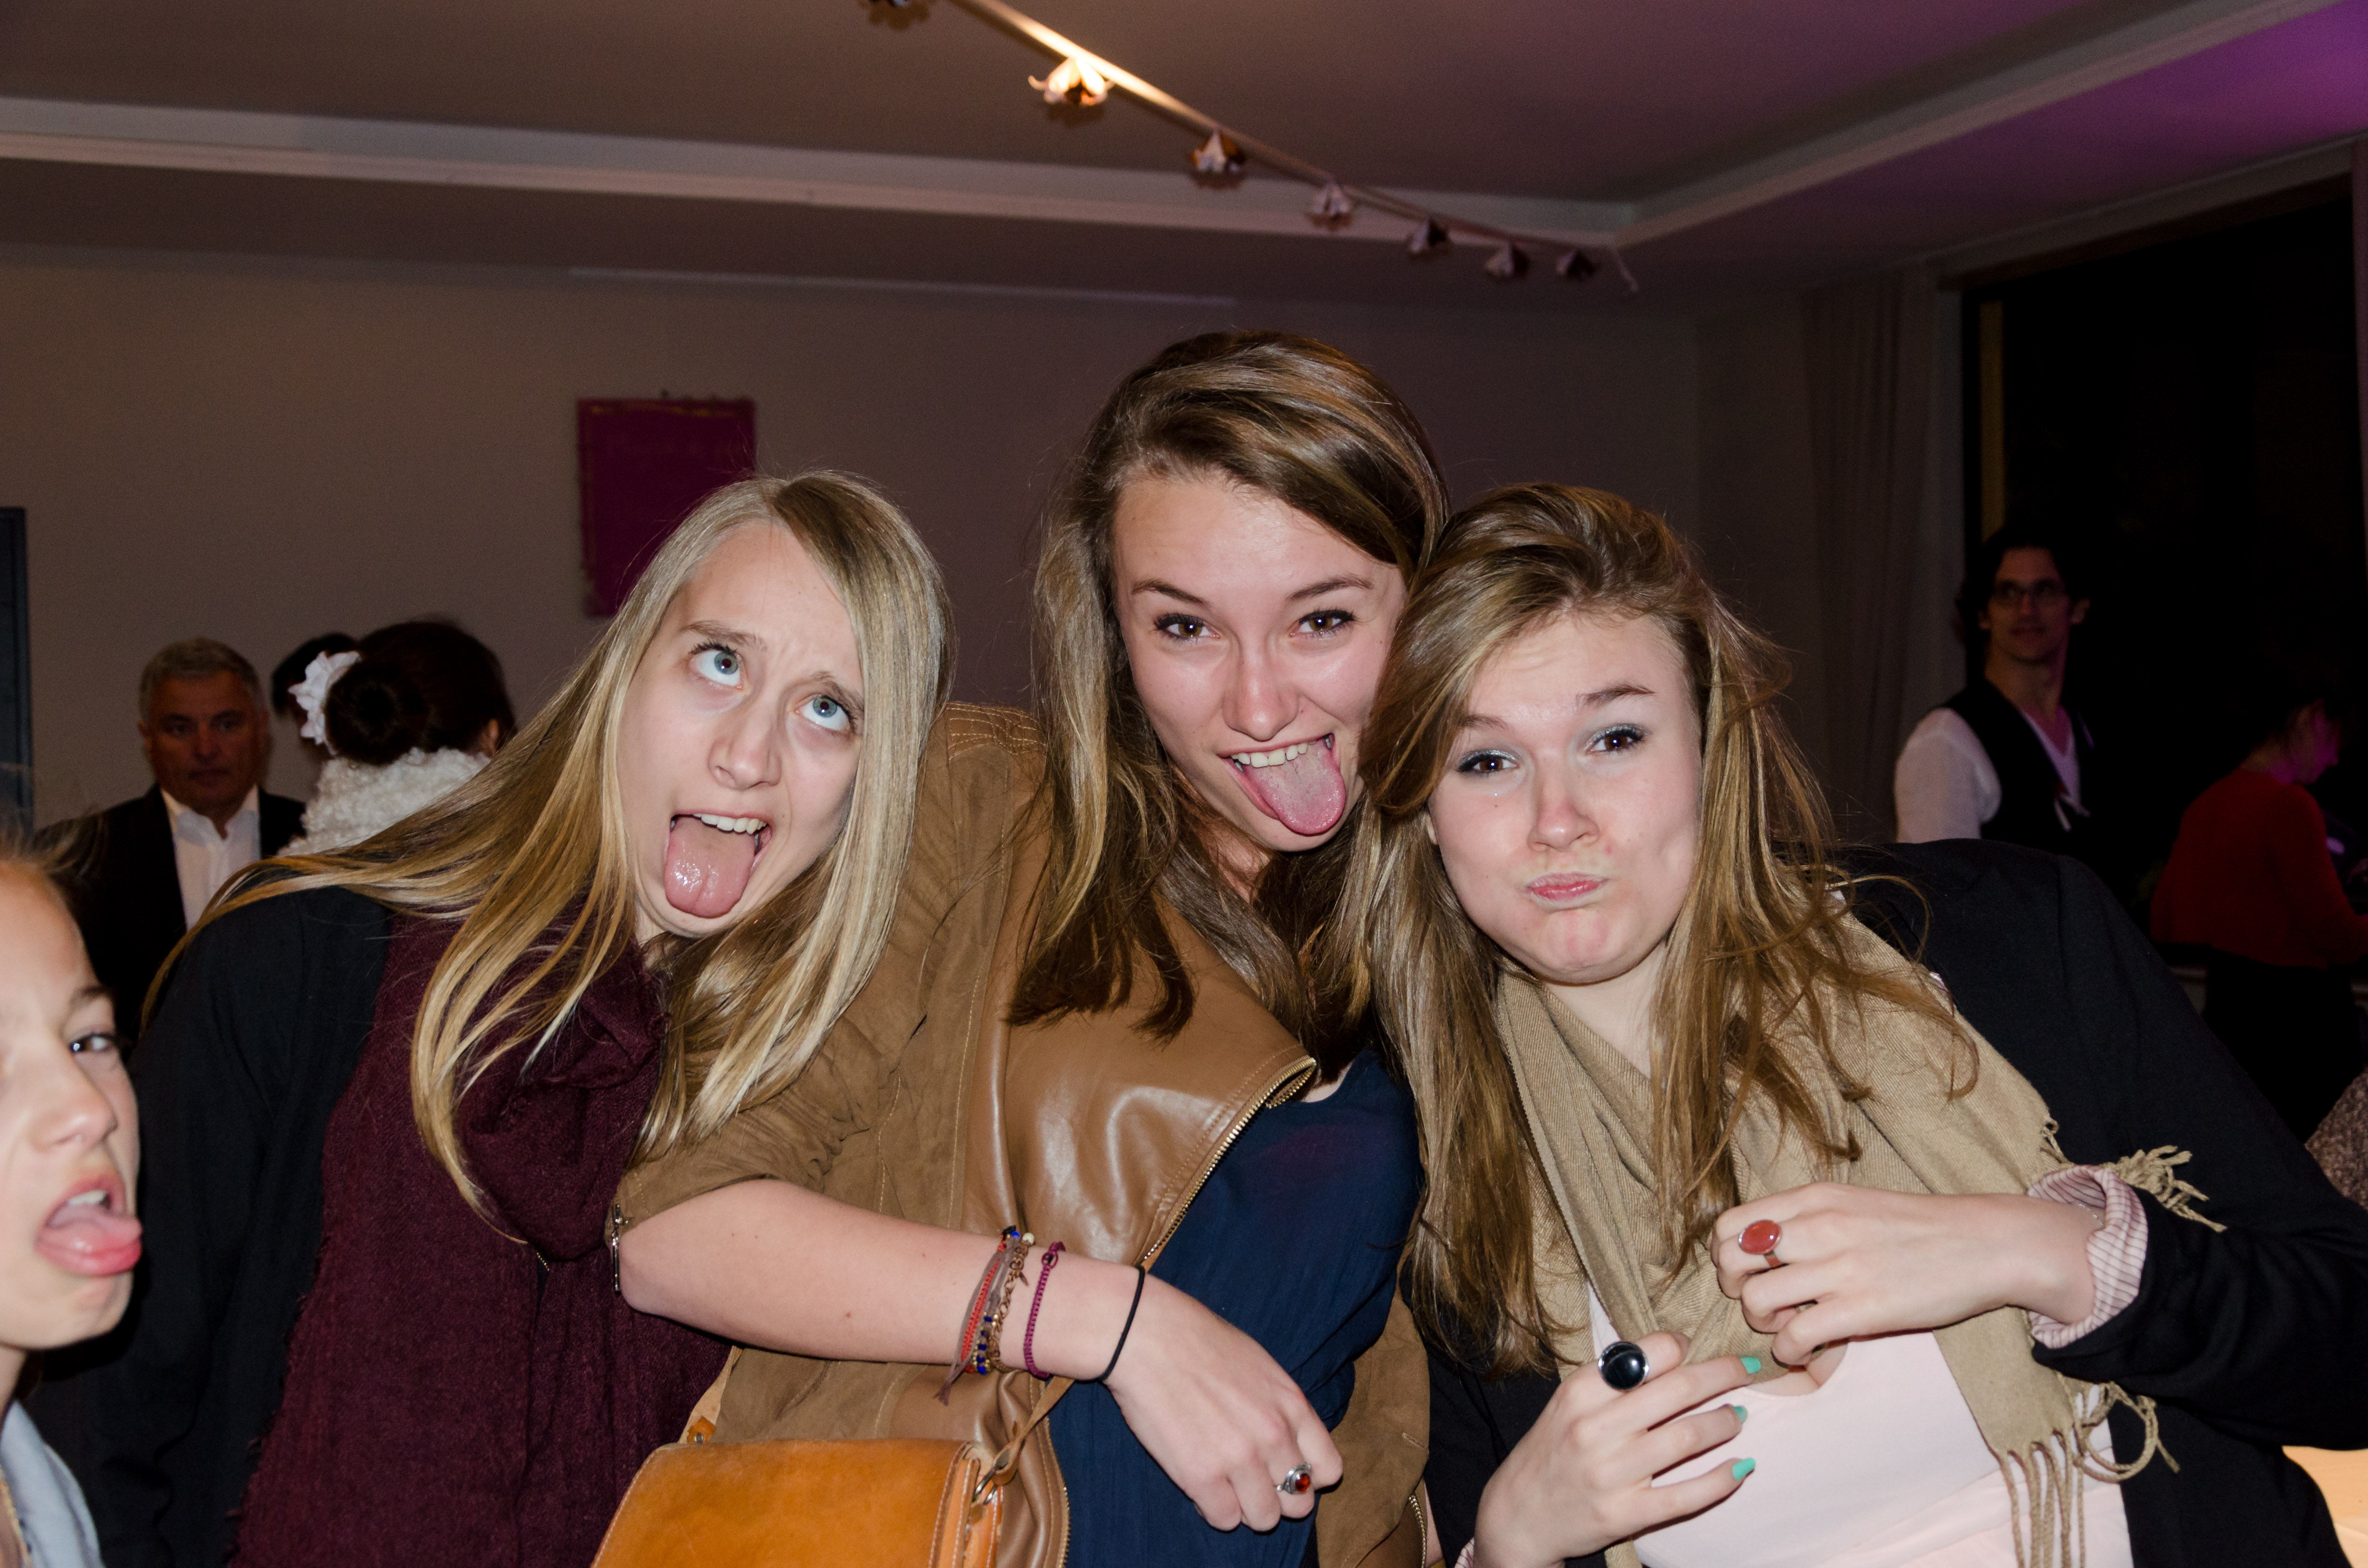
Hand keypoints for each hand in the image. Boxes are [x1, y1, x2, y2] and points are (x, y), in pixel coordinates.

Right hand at [1095, 1276, 1340, 1531]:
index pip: (1329, 1470)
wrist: (1147, 1336)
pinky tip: (1200, 1485)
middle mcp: (1273, 1436)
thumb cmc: (1199, 1342)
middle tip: (1252, 1484)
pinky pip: (1224, 1519)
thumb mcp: (1260, 1365)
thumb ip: (1280, 1407)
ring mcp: (1239, 1459)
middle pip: (1300, 1503)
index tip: (1285, 1472)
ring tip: (1225, 1487)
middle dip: (1278, 1498)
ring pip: (1264, 1519)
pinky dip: (1213, 1509)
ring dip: (1246, 1508)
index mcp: (1291, 1405)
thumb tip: (1287, 1443)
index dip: (1310, 1478)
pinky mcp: (1201, 1477)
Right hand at [1470, 1332, 1751, 1567]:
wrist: (1517, 1515)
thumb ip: (1613, 1379)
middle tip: (1747, 1369)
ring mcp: (1611, 1473)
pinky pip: (1686, 1496)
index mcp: (1581, 1392)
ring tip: (1739, 1416)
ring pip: (1687, 1439)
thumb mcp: (1569, 1403)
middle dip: (1723, 1374)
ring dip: (1724, 1423)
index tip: (1696, 1350)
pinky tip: (1741, 1467)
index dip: (1682, 1346)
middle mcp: (1595, 1428)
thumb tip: (1675, 1353)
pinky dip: (1721, 1480)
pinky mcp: (1625, 1514)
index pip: (1647, 1352)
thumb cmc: (1552, 1450)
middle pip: (1678, 1389)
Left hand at [1712, 1183, 2098, 1365]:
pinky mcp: (1863, 1308)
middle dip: (1736, 1288)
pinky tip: (1809, 1349)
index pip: (1731, 1223)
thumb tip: (1761, 1249)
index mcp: (1815, 1198)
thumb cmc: (1919, 1229)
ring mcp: (1840, 1267)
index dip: (1726, 1256)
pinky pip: (1794, 1337)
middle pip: (1731, 1259)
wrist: (1986, 1244)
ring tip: (1788, 1326)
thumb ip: (1807, 1219)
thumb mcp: (1853, 1203)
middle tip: (1764, 1303)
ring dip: (1762, 1322)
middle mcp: (1819, 1226)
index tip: (1749, 1274)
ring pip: (1755, 1299)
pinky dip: (1790, 1351)